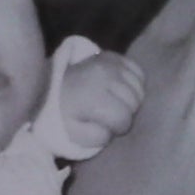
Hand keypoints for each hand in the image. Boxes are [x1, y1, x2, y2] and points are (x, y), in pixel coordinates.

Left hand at [32, 35, 143, 167]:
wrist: (54, 86)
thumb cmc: (67, 113)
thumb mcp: (76, 134)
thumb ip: (96, 138)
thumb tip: (112, 131)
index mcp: (93, 98)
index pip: (123, 118)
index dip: (119, 127)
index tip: (110, 127)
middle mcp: (104, 76)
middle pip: (134, 102)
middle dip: (127, 113)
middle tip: (113, 115)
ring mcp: (110, 63)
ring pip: (139, 88)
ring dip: (132, 99)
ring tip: (118, 102)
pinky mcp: (114, 56)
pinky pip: (139, 72)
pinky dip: (135, 83)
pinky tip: (122, 89)